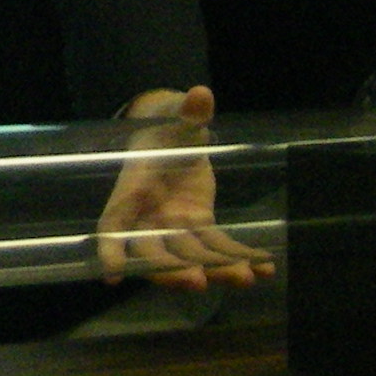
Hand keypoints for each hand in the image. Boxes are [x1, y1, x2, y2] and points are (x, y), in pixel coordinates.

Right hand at [94, 85, 274, 289]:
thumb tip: (201, 94)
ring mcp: (175, 226)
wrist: (173, 136)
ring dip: (216, 268)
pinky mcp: (200, 226)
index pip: (113, 226)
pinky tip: (264, 268)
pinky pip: (219, 246)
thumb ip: (188, 112)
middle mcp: (148, 217)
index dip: (111, 251)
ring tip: (245, 277)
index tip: (111, 276)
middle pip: (154, 251)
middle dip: (173, 270)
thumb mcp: (177, 120)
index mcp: (131, 192)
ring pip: (192, 255)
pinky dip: (240, 257)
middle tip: (195, 281)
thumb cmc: (164, 130)